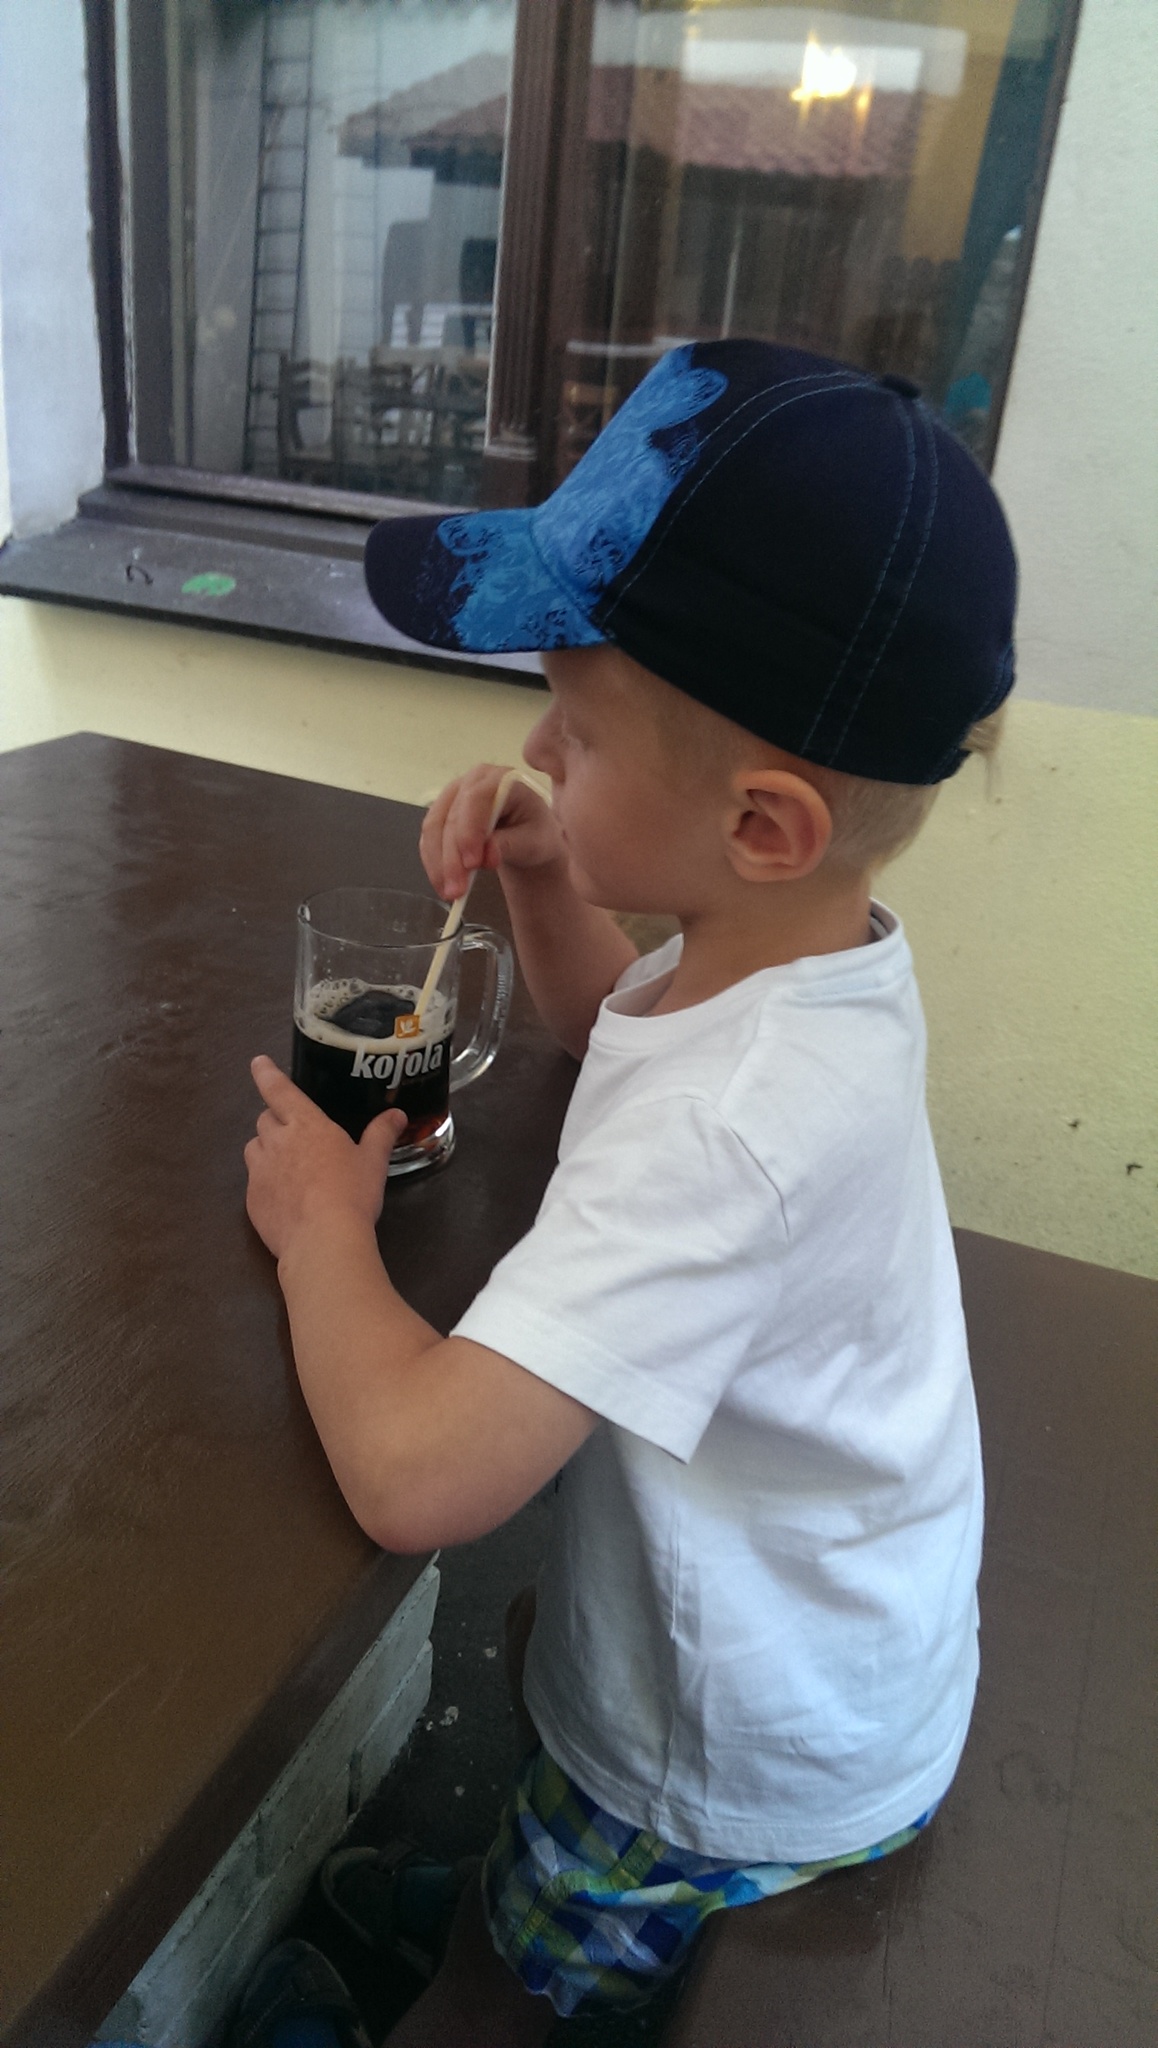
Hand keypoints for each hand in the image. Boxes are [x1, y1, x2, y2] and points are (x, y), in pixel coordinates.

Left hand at [244, 1056, 405, 1262]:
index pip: (279, 1090)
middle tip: (296, 1137)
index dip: (267, 1074)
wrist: (322, 1240)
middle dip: (276, 1121)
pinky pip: (254, 1181)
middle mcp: (277, 1141)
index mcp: (306, 1124)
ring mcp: (260, 1171)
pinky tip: (285, 1199)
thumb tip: (397, 1114)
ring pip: (254, 1149)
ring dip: (267, 1150)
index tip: (257, 1062)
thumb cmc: (351, 1194)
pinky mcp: (252, 1199)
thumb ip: (381, 1134)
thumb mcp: (373, 1162)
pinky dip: (266, 1183)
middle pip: (265, 1119)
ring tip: (288, 1168)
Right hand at [420, 763, 562, 901]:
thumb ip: (509, 845)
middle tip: (457, 891)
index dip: (470, 830)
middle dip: (452, 857)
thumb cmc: (535, 833)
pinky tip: (442, 883)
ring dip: (438, 863)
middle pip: (452, 816)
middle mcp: (472, 781)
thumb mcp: (534, 841)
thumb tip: (486, 857)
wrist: (526, 837)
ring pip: (434, 828)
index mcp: (502, 779)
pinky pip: (429, 838)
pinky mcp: (441, 813)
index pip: (477, 798)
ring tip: (449, 893)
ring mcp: (453, 796)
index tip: (472, 864)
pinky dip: (433, 862)